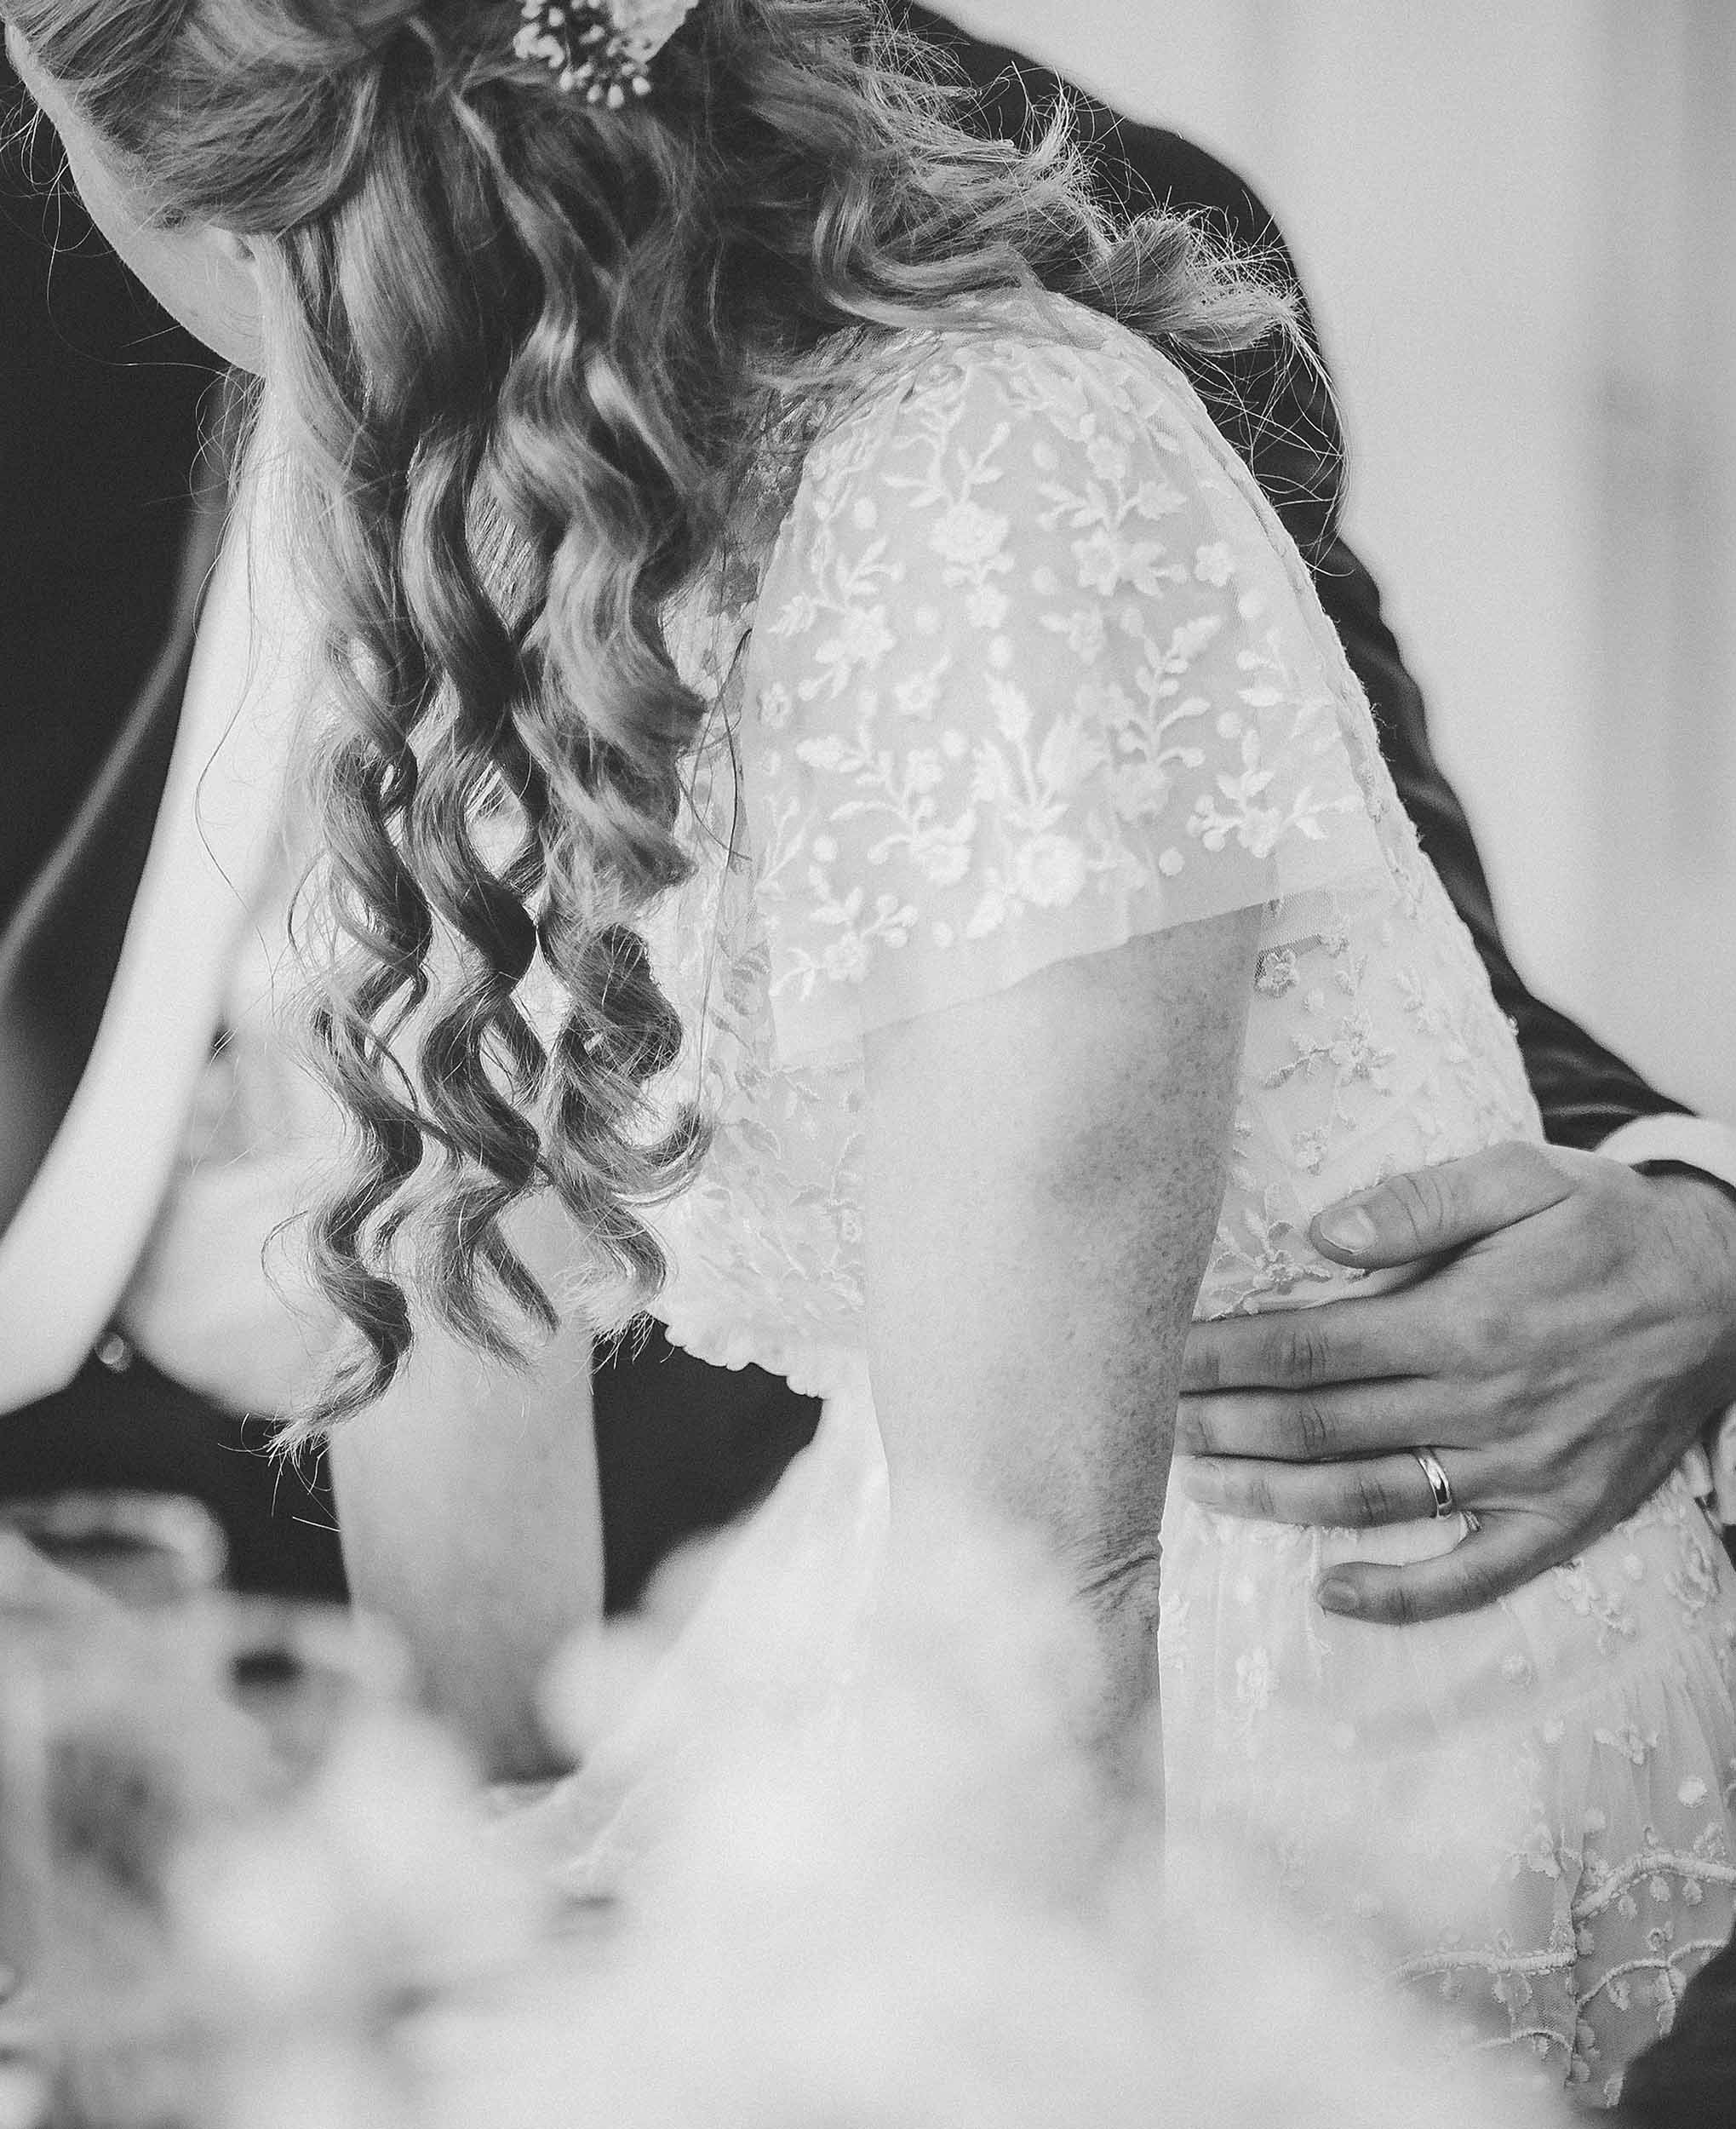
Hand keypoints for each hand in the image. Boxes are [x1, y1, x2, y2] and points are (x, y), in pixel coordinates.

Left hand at [1176, 1142, 1735, 1623]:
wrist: (1731, 1292)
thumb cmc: (1607, 1226)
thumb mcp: (1521, 1176)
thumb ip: (1415, 1204)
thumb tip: (1317, 1236)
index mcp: (1463, 1321)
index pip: (1307, 1350)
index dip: (1220, 1358)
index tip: (1157, 1359)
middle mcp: (1482, 1406)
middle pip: (1318, 1429)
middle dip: (1221, 1426)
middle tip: (1148, 1425)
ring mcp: (1521, 1473)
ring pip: (1368, 1499)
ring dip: (1272, 1500)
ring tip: (1196, 1487)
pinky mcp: (1561, 1518)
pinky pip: (1472, 1575)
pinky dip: (1398, 1595)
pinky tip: (1329, 1594)